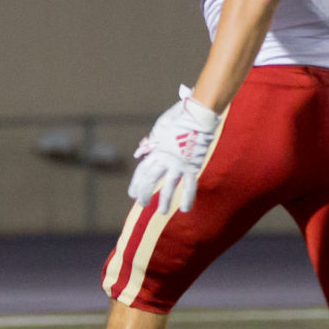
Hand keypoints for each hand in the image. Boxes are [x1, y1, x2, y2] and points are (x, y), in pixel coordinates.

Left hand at [127, 86, 221, 213]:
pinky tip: (185, 209)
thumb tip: (140, 152)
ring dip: (164, 200)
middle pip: (151, 180)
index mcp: (156, 151)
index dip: (137, 183)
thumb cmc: (179, 121)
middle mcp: (164, 159)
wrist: (197, 117)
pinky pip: (189, 185)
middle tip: (142, 204)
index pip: (143, 170)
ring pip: (168, 186)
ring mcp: (178, 164)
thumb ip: (152, 143)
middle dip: (145, 193)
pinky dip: (188, 198)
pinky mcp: (192, 166)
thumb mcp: (160, 130)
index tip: (132, 193)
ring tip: (162, 212)